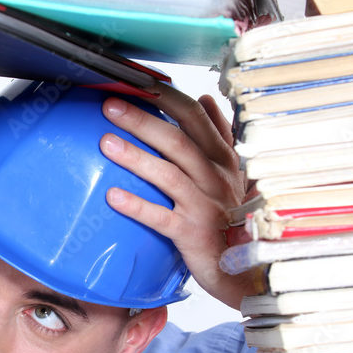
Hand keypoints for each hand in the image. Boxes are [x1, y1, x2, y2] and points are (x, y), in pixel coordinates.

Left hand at [99, 85, 257, 309]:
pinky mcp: (192, 234)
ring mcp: (204, 206)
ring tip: (105, 143)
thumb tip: (207, 97)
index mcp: (221, 160)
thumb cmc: (230, 217)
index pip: (195, 118)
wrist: (246, 270)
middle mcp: (214, 179)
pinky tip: (113, 196)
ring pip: (168, 175)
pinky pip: (162, 218)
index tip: (138, 82)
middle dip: (142, 120)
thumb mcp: (230, 173)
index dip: (167, 98)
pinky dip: (138, 206)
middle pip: (177, 141)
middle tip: (110, 105)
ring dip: (136, 157)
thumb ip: (218, 135)